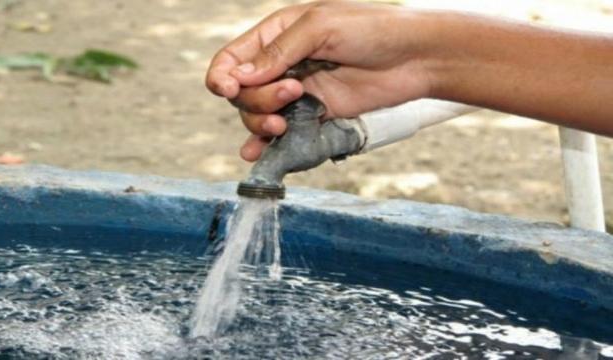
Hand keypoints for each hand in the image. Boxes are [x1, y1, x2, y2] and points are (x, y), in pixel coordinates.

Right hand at [205, 1, 433, 160]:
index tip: (229, 90)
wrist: (414, 58)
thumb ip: (278, 53)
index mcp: (276, 35)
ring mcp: (297, 93)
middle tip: (292, 93)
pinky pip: (283, 133)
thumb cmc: (371, 30)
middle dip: (257, 100)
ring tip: (284, 124)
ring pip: (258, 115)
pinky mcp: (315, 115)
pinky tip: (257, 153)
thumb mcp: (320, 28)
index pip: (232, 59)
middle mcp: (281, 65)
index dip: (222, 77)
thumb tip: (240, 78)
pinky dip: (267, 144)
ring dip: (262, 123)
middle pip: (243, 93)